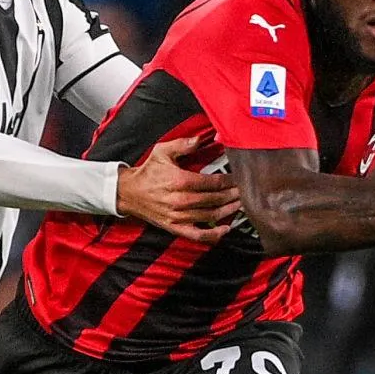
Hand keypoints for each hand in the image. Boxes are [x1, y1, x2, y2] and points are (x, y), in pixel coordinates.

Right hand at [115, 132, 239, 243]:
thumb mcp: (163, 151)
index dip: (229, 181)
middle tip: (245, 191)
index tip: (239, 177)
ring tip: (240, 204)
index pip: (212, 182)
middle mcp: (180, 200)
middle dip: (233, 195)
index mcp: (179, 181)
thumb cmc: (148, 172)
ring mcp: (178, 216)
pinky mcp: (175, 227)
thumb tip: (203, 138)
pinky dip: (214, 234)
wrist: (129, 193)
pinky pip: (198, 235)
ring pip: (211, 216)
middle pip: (215, 199)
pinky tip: (226, 229)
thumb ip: (184, 144)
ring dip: (229, 211)